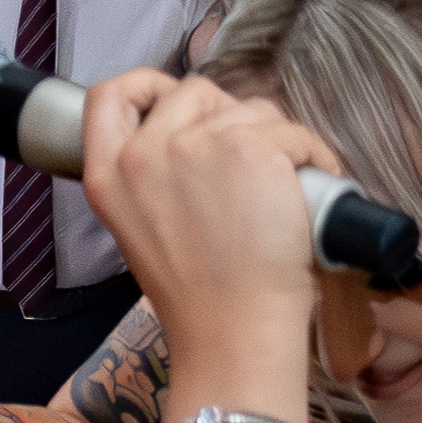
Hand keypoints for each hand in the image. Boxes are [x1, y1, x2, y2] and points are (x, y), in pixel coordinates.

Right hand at [73, 70, 335, 382]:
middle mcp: (146, 152)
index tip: (170, 100)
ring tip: (283, 188)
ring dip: (276, 139)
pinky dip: (313, 154)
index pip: (108, 96)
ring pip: (251, 108)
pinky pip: (293, 130)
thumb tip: (192, 141)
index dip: (144, 86)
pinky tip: (313, 185)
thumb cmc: (199, 300)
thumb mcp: (142, 234)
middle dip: (228, 118)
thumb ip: (151, 180)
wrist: (233, 335)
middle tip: (248, 167)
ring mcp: (199, 145)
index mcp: (110, 175)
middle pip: (195, 92)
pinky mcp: (252, 148)